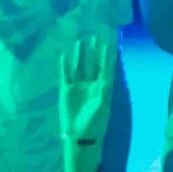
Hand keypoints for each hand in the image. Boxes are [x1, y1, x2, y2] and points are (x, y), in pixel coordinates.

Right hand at [56, 34, 120, 156]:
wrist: (80, 135)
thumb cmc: (95, 121)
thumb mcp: (103, 105)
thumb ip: (104, 89)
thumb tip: (107, 75)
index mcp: (103, 87)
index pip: (105, 68)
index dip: (106, 57)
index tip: (108, 43)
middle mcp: (91, 84)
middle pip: (93, 64)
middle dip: (94, 52)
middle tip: (95, 36)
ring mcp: (78, 86)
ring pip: (79, 67)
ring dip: (80, 56)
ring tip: (80, 42)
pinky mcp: (66, 91)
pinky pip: (65, 75)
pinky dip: (64, 66)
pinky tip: (64, 56)